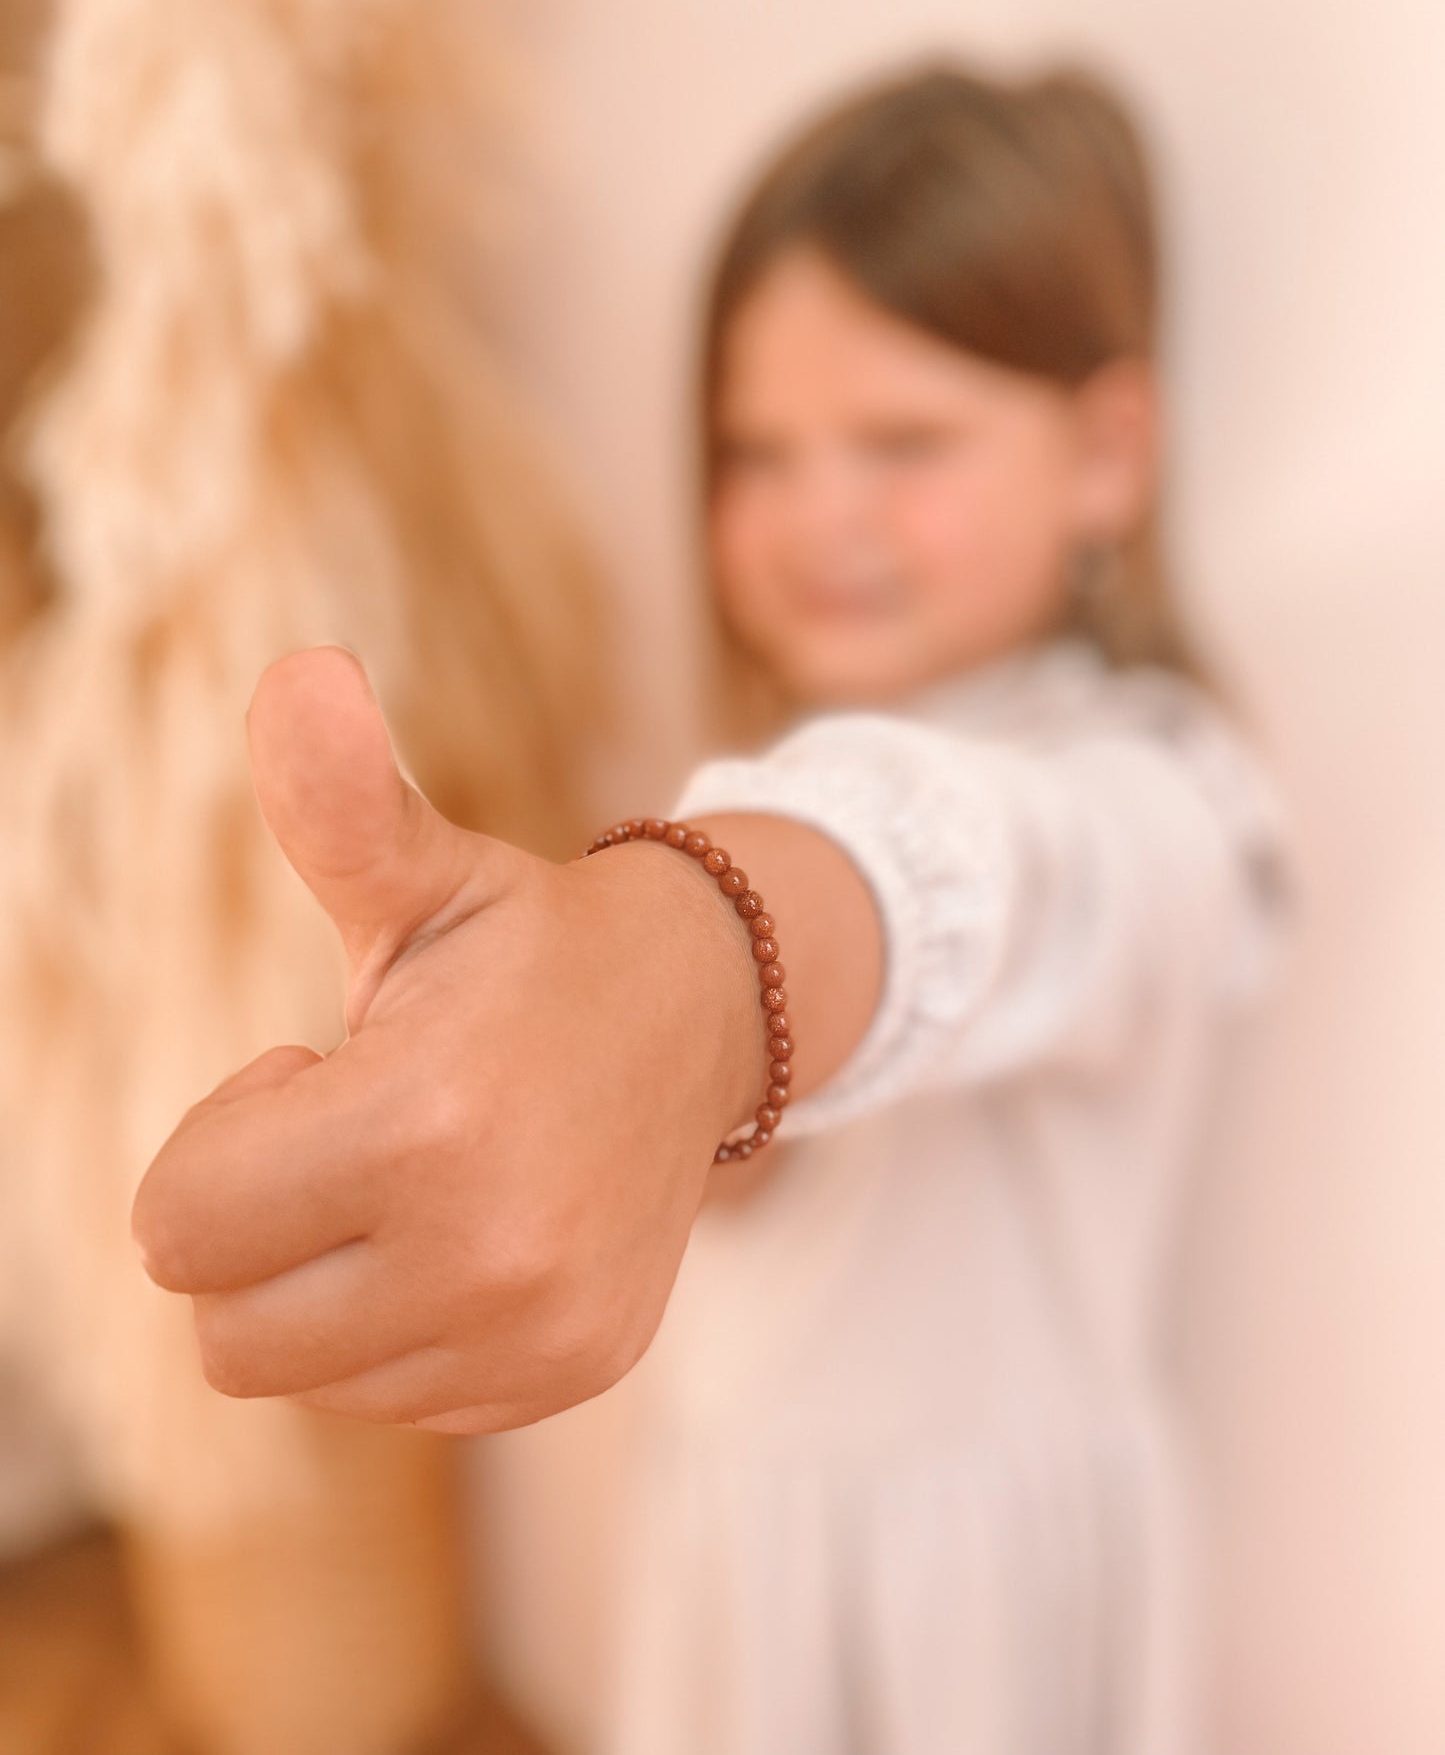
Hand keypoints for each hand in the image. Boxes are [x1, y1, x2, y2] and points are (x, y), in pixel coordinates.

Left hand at [131, 647, 763, 1432]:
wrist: (705, 1010)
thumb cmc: (528, 946)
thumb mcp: (422, 875)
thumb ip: (337, 800)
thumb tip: (297, 673)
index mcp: (421, 1126)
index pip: (177, 1229)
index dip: (224, 1140)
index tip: (318, 1072)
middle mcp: (486, 1257)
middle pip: (222, 1329)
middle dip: (257, 1227)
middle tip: (357, 1132)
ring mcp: (535, 1333)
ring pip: (304, 1374)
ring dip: (325, 1281)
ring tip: (421, 1175)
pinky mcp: (568, 1374)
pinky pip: (396, 1399)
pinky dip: (400, 1326)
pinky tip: (468, 1229)